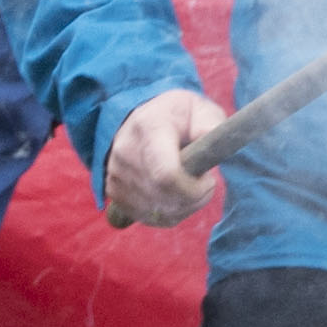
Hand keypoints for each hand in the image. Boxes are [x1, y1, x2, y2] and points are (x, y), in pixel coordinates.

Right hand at [103, 88, 230, 225]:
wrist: (139, 119)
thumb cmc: (177, 116)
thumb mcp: (200, 108)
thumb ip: (211, 123)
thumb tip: (212, 143)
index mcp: (149, 128)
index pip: (166, 174)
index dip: (193, 189)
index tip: (209, 180)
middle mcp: (126, 152)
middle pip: (163, 196)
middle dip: (195, 198)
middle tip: (206, 183)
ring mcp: (116, 174)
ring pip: (157, 211)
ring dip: (184, 207)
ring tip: (192, 187)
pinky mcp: (113, 192)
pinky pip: (147, 217)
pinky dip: (169, 214)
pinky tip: (177, 197)